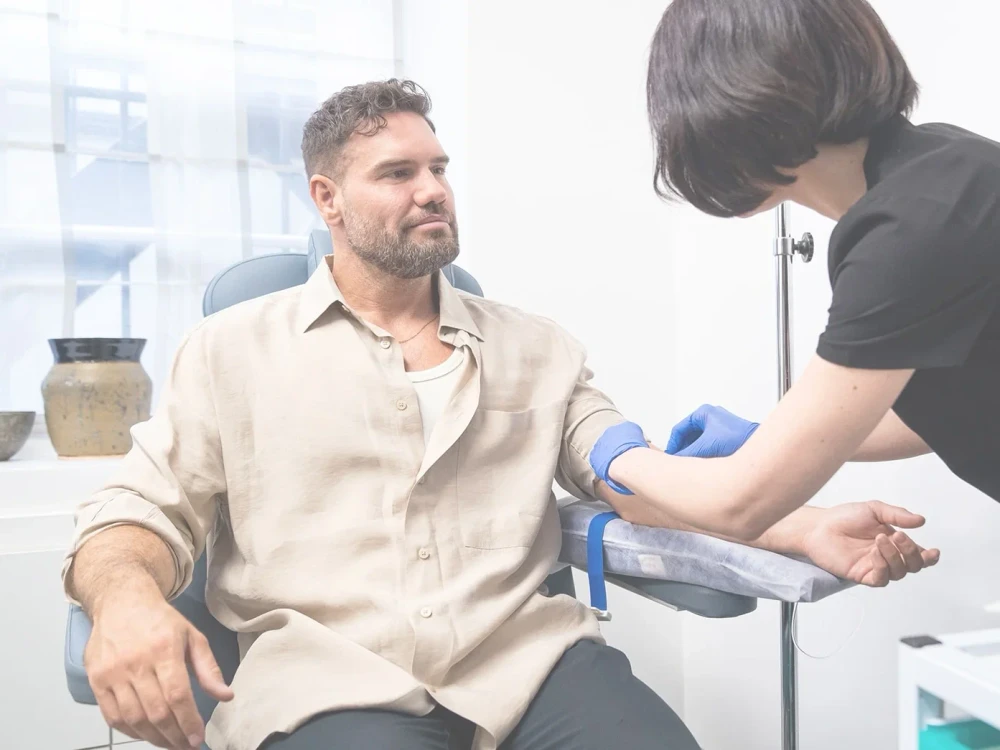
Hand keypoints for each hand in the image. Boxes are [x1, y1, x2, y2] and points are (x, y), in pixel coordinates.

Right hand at [85, 592, 233, 748]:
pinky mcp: (96, 681)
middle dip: (174, 736)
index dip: (188, 722)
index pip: (177, 695)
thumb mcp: (192, 636)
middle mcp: (136, 663)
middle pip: (156, 711)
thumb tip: (226, 696)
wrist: (121, 602)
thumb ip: (208, 668)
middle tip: (186, 746)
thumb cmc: (160, 621)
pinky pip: (112, 716)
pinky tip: (146, 735)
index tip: (197, 738)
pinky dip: (131, 732)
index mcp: (164, 649)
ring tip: (170, 743)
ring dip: (154, 738)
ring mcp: (113, 673)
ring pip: (134, 718)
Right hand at [666, 404, 757, 457]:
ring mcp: (719, 426)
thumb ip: (687, 455)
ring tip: (691, 464)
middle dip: (683, 449)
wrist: (761, 447)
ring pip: (697, 441)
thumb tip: (674, 463)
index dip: (673, 444)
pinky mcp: (726, 436)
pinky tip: (703, 463)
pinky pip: (707, 444)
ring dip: (693, 452)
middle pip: (688, 435)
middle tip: (679, 462)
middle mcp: (711, 417)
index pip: (679, 429)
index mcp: (703, 412)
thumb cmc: (737, 440)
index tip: (670, 457)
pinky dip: (703, 453)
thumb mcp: (705, 447)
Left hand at [801, 501, 939, 586]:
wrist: (819, 526)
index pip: (918, 555)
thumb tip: (921, 521)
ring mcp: (875, 566)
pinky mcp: (862, 575)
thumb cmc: (843, 517)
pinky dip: (883, 565)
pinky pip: (881, 578)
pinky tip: (875, 552)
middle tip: (898, 536)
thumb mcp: (874, 509)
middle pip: (913, 565)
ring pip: (899, 572)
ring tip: (880, 539)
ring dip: (894, 556)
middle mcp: (887, 556)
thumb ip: (898, 515)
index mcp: (894, 542)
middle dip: (911, 552)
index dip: (929, 557)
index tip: (934, 552)